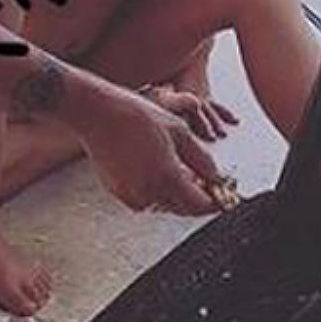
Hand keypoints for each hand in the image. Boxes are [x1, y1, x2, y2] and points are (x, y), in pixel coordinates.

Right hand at [76, 83, 223, 215]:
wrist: (99, 114)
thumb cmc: (136, 116)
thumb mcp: (179, 131)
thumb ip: (202, 160)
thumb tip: (216, 177)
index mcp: (167, 177)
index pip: (199, 205)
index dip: (214, 202)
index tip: (222, 197)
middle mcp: (148, 192)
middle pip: (182, 207)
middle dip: (195, 196)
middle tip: (202, 179)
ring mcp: (131, 194)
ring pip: (164, 203)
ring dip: (174, 192)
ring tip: (174, 165)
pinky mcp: (118, 192)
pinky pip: (145, 197)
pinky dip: (154, 187)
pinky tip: (152, 165)